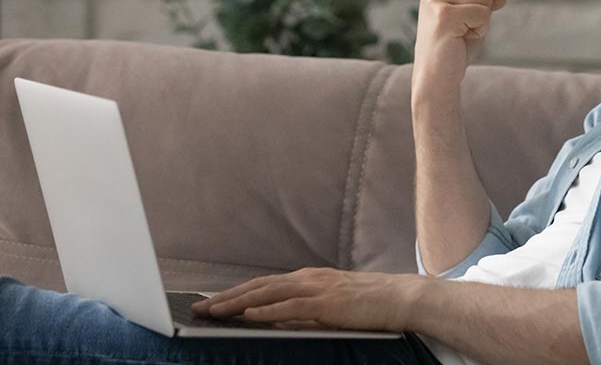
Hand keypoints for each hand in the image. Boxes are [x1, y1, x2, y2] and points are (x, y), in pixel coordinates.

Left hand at [190, 267, 428, 331]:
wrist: (401, 298)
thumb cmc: (372, 304)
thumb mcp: (333, 305)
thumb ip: (307, 310)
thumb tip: (280, 321)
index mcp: (309, 279)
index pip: (264, 285)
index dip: (237, 293)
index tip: (213, 302)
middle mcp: (308, 278)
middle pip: (258, 286)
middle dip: (227, 297)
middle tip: (199, 307)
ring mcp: (317, 288)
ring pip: (268, 293)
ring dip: (238, 302)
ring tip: (214, 310)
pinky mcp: (327, 303)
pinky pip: (290, 306)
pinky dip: (267, 310)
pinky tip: (248, 315)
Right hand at [412, 0, 505, 94]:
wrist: (437, 75)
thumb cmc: (455, 44)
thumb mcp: (474, 12)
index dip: (482, 3)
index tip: (461, 19)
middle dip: (483, 12)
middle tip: (461, 29)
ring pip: (486, 0)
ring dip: (480, 22)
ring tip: (459, 34)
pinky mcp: (443, 15)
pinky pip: (483, 14)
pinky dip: (479, 30)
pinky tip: (460, 39)